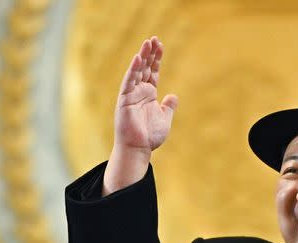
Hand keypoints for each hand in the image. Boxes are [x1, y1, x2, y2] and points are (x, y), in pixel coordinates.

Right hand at [104, 36, 177, 194]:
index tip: (160, 45)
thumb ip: (168, 107)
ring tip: (147, 42)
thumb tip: (173, 96)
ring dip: (142, 56)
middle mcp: (139, 91)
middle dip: (149, 53)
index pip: (152, 71)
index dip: (156, 59)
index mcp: (149, 94)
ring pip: (136, 71)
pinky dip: (133, 70)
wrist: (139, 149)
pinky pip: (128, 82)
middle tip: (154, 38)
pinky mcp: (124, 100)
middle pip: (144, 67)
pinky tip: (137, 58)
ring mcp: (131, 94)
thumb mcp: (164, 119)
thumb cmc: (150, 137)